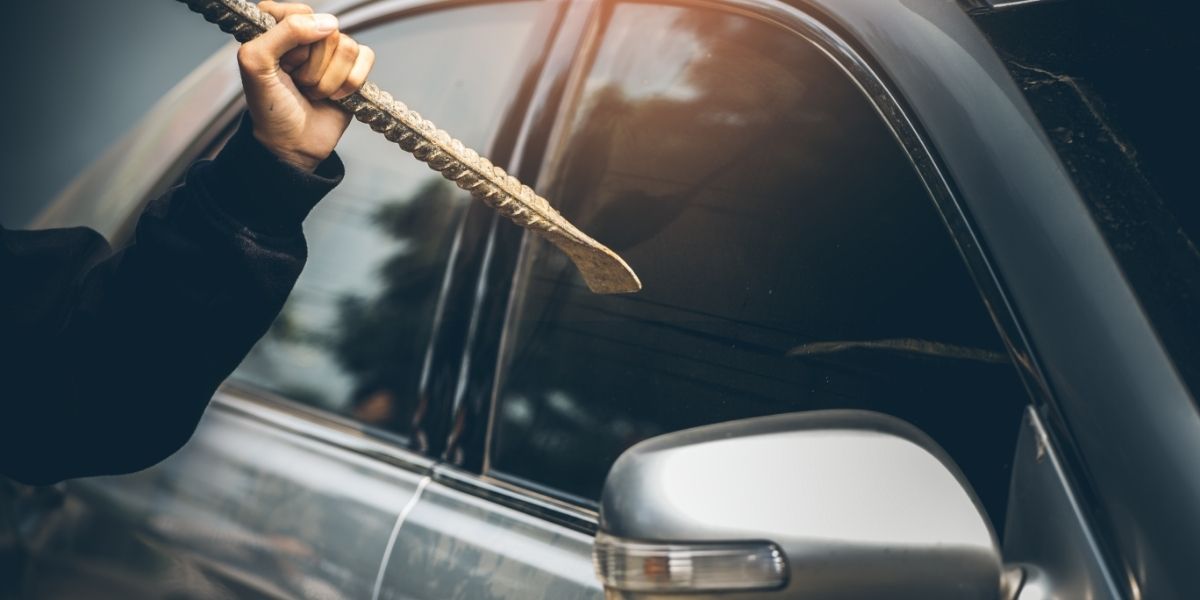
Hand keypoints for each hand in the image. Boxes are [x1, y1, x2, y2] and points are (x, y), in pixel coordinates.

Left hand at [237, 1, 375, 171]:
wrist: (292, 145)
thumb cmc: (269, 106)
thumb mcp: (257, 63)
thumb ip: (284, 32)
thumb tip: (331, 23)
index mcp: (277, 25)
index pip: (298, 12)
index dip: (292, 41)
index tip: (279, 63)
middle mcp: (307, 34)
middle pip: (327, 32)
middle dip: (311, 67)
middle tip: (296, 83)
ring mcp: (332, 51)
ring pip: (347, 47)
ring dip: (328, 81)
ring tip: (312, 92)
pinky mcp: (354, 68)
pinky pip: (366, 58)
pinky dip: (350, 84)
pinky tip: (334, 97)